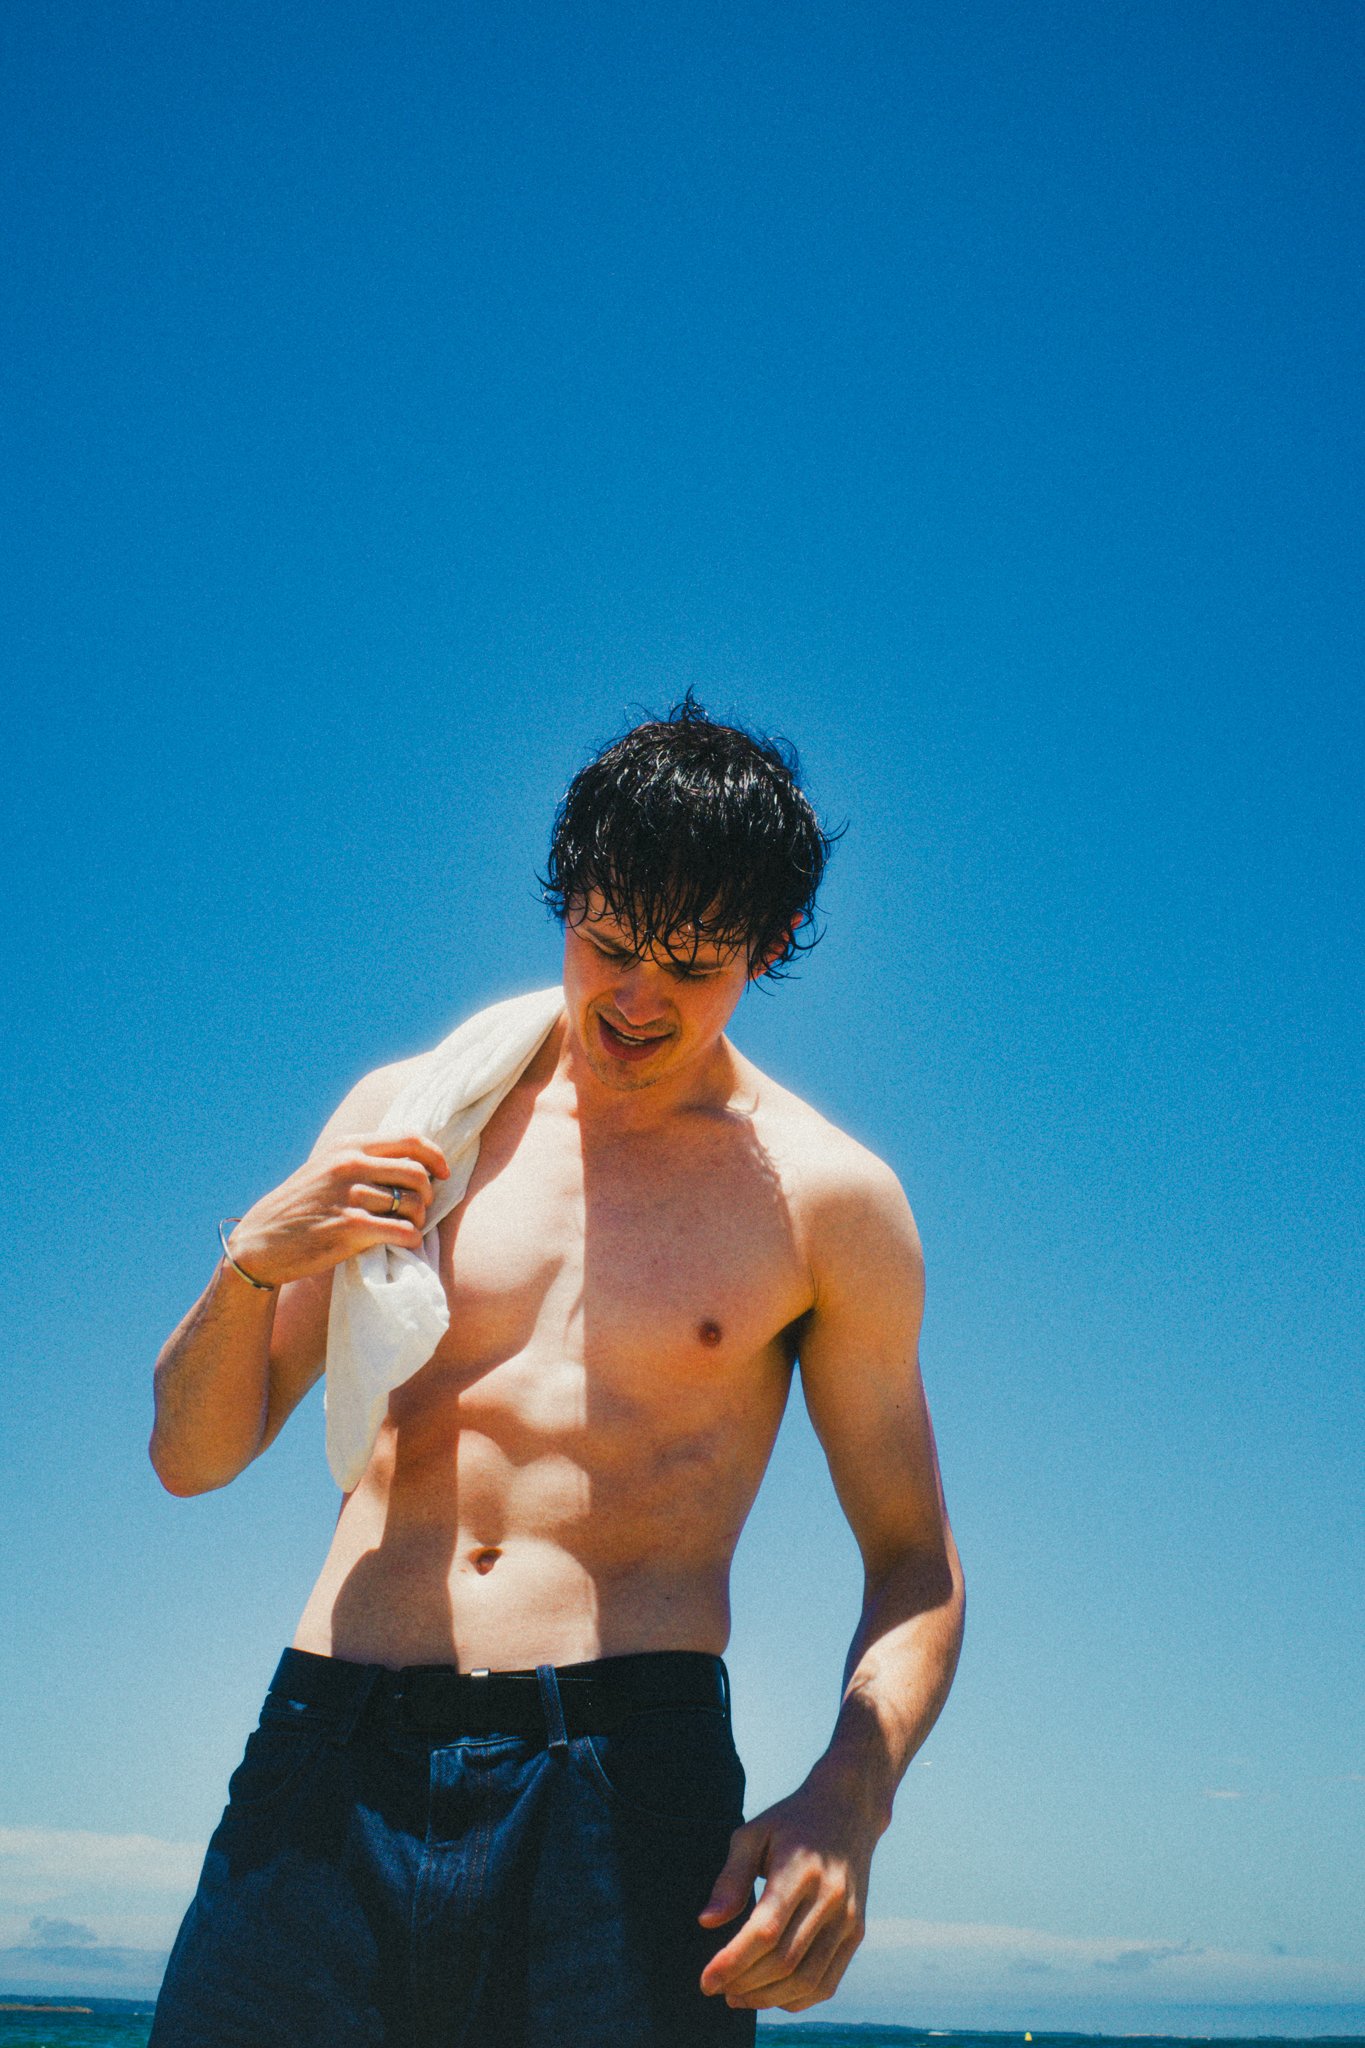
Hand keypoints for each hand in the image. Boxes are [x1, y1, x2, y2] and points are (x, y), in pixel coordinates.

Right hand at [224, 1134, 449, 1288]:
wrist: (262, 1241)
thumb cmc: (301, 1206)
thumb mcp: (328, 1167)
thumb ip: (363, 1159)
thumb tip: (412, 1160)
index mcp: (348, 1146)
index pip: (410, 1138)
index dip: (435, 1155)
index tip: (443, 1173)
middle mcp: (350, 1165)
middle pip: (417, 1172)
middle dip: (428, 1193)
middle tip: (421, 1208)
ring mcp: (350, 1196)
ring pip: (414, 1204)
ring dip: (419, 1220)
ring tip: (407, 1228)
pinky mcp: (350, 1228)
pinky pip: (403, 1232)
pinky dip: (411, 1240)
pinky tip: (404, 1244)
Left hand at [697, 1767, 877, 2012]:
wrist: (848, 1810)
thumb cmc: (791, 1822)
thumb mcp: (753, 1834)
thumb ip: (731, 1878)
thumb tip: (707, 1922)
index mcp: (800, 1870)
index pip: (765, 1931)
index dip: (733, 1962)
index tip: (705, 1980)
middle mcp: (830, 1898)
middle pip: (783, 1961)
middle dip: (744, 1982)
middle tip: (716, 1987)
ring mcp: (848, 1919)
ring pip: (806, 1980)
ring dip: (767, 1998)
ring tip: (737, 1996)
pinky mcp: (857, 1933)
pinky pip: (827, 1983)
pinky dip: (797, 1999)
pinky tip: (770, 1995)